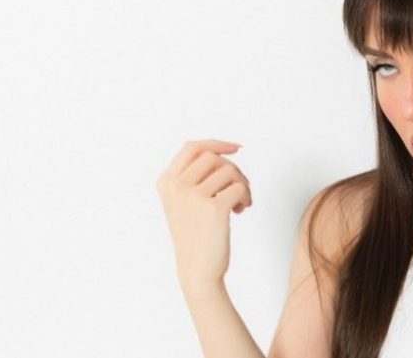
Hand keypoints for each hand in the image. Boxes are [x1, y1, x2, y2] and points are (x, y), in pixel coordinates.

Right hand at [156, 139, 251, 291]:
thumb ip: (193, 177)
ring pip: (230, 171)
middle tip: (239, 189)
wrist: (197, 269)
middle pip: (214, 157)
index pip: (192, 148)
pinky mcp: (214, 208)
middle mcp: (176, 187)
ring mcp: (193, 196)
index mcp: (166, 182)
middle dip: (233, 170)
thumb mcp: (183, 202)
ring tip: (240, 203)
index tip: (236, 148)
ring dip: (242, 185)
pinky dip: (246, 197)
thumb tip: (223, 151)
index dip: (216, 143)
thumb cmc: (195, 235)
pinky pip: (240, 187)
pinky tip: (240, 210)